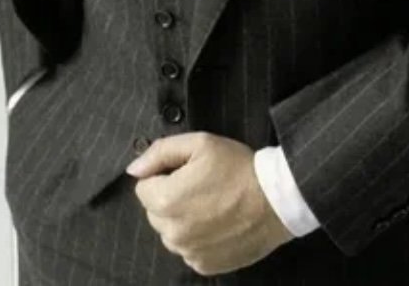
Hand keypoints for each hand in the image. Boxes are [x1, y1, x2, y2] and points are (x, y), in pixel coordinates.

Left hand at [126, 132, 292, 275]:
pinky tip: (217, 223)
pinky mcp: (204, 266)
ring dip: (181, 219)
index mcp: (166, 200)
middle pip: (155, 211)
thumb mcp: (200, 143)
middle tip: (200, 186)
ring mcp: (188, 253)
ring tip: (211, 204)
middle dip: (170, 197)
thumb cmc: (237, 167)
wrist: (275, 200)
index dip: (163, 175)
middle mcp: (172, 233)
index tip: (186, 171)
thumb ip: (160, 152)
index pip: (143, 187)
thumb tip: (133, 169)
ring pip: (170, 232)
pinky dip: (196, 237)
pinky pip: (187, 249)